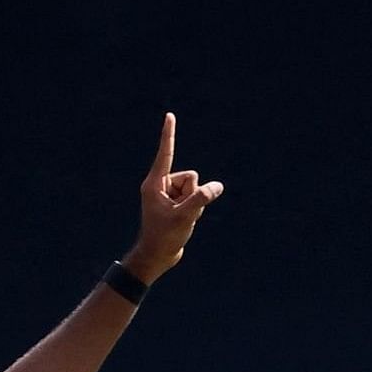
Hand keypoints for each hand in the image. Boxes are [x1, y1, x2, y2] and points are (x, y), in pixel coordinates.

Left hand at [123, 112, 224, 281]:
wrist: (158, 256)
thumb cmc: (164, 237)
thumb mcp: (185, 216)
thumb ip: (202, 198)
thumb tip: (217, 186)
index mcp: (154, 183)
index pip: (165, 153)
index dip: (169, 134)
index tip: (169, 115)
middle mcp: (161, 185)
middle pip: (191, 177)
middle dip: (193, 194)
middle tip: (179, 214)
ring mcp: (169, 194)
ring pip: (196, 188)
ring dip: (195, 204)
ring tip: (181, 219)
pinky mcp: (176, 202)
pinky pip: (196, 197)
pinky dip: (196, 209)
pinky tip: (185, 221)